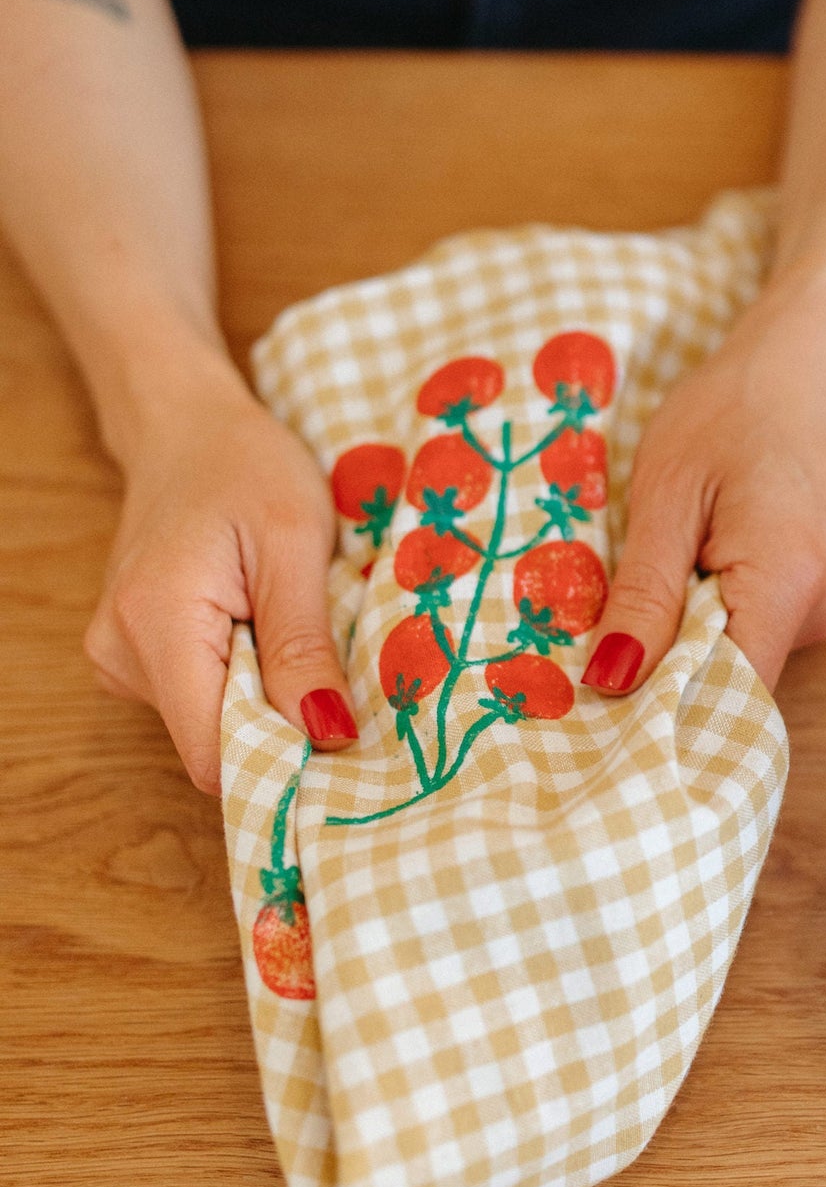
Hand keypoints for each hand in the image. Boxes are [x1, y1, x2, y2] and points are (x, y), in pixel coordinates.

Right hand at [84, 359, 356, 793]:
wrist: (187, 427)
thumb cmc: (247, 467)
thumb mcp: (296, 544)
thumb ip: (304, 646)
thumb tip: (328, 735)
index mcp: (155, 625)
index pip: (213, 753)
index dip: (283, 759)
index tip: (346, 738)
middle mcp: (119, 653)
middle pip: (214, 741)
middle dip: (283, 720)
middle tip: (333, 664)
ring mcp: (118, 657)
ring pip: (210, 723)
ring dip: (266, 693)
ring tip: (291, 624)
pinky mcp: (132, 655)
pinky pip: (200, 697)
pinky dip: (245, 677)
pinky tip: (262, 625)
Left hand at [581, 274, 825, 696]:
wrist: (801, 358)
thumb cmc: (727, 409)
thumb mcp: (665, 494)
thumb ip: (644, 594)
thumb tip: (611, 681)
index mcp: (790, 581)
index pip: (729, 697)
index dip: (661, 711)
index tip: (597, 710)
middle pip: (733, 680)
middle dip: (667, 666)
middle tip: (605, 627)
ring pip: (743, 655)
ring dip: (689, 633)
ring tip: (662, 569)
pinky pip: (759, 629)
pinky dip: (716, 613)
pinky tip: (695, 564)